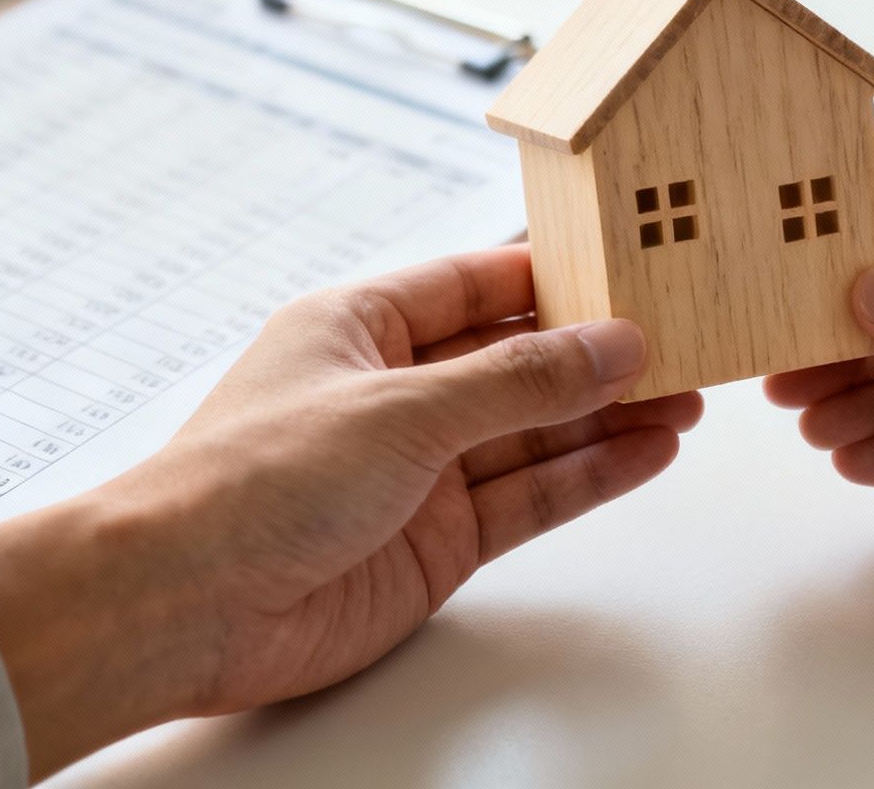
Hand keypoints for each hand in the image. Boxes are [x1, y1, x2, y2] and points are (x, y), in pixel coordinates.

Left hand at [0, 246, 701, 779]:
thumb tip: (610, 343)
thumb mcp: (402, 409)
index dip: (557, 277)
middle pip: (518, 362)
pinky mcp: (435, 541)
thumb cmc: (246, 483)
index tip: (633, 267)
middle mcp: (393, 393)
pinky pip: (529, 497)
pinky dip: (589, 476)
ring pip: (535, 433)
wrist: (184, 606)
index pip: (479, 283)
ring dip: (609, 417)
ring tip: (689, 398)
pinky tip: (647, 452)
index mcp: (362, 326)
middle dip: (599, 354)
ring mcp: (417, 471)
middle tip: (683, 340)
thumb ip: (519, 381)